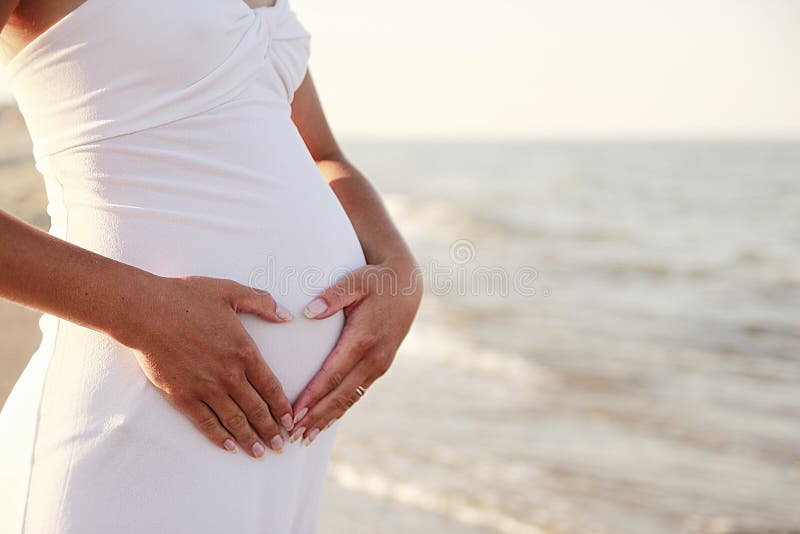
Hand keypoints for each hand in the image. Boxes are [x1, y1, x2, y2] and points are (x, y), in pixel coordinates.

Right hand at [116, 274, 295, 458]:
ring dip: (249, 439)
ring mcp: (205, 388)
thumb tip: (287, 315)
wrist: (146, 312)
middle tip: (280, 446)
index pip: (271, 386)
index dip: (282, 407)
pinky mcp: (182, 396)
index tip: (290, 420)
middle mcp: (229, 375)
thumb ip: (262, 302)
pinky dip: (219, 436)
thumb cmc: (187, 298)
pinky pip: (205, 422)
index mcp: (244, 351)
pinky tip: (228, 446)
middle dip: (271, 430)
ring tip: (260, 453)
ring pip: (234, 420)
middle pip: (256, 409)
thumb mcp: (230, 291)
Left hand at [288, 256, 421, 445]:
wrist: (407, 285)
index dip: (312, 396)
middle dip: (316, 417)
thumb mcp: (354, 281)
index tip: (294, 413)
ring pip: (350, 398)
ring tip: (306, 437)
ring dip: (328, 419)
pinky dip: (341, 409)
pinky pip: (358, 393)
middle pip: (340, 395)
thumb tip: (308, 312)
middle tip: (294, 435)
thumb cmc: (375, 280)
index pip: (332, 374)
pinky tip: (327, 421)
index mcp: (363, 338)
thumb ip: (331, 296)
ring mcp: (380, 364)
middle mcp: (374, 357)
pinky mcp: (381, 366)